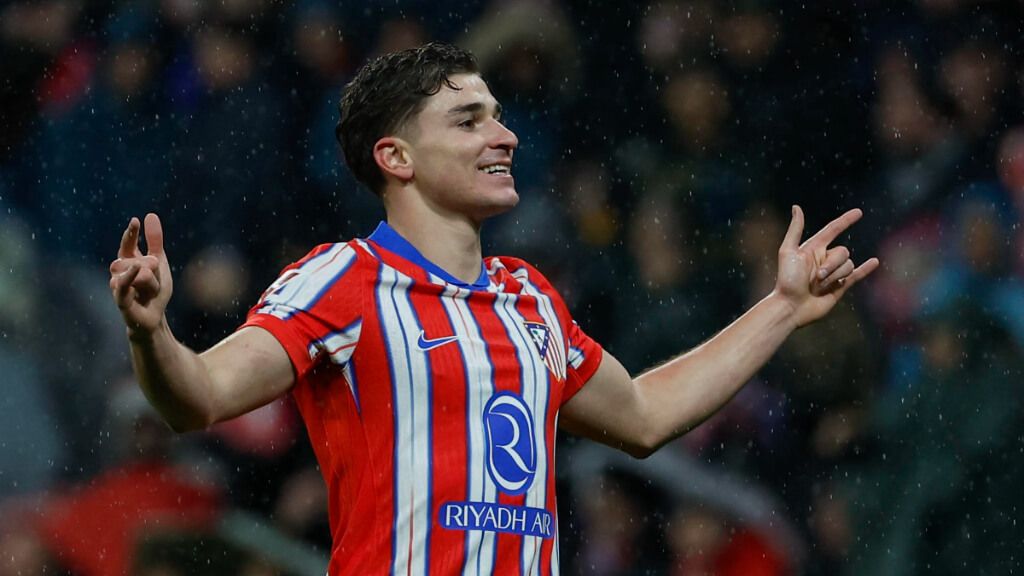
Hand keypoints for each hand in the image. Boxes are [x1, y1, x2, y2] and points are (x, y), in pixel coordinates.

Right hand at [109, 213, 172, 339]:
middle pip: (140, 260)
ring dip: (152, 282)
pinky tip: (135, 270)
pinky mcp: (120, 299)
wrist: (154, 318)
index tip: (136, 220)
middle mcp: (119, 272)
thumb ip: (155, 241)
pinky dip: (129, 277)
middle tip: (155, 279)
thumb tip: (150, 215)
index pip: (128, 244)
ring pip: (140, 272)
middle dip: (153, 267)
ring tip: (151, 292)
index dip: (132, 233)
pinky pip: (123, 285)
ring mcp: (118, 285)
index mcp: (128, 262)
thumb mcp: (160, 263)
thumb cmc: (154, 291)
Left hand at [773, 205, 878, 327]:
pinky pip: (857, 275)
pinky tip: (875, 262)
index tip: (859, 212)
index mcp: (813, 248)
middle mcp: (824, 259)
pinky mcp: (839, 287)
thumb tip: (797, 207)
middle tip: (815, 277)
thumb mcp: (788, 251)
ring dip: (835, 276)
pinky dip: (866, 269)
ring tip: (818, 287)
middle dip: (832, 264)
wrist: (791, 307)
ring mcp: (833, 273)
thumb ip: (795, 230)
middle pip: (843, 252)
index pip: (833, 230)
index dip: (846, 221)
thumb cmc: (786, 280)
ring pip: (849, 265)